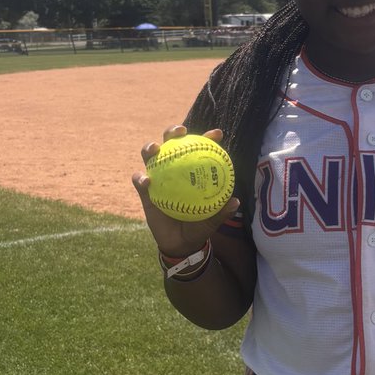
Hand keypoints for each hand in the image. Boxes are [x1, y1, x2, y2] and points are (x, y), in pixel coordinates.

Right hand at [132, 126, 239, 257]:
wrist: (180, 244)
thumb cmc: (198, 227)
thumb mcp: (211, 221)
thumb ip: (222, 212)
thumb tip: (235, 202)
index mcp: (193, 171)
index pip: (199, 149)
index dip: (208, 138)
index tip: (217, 134)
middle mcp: (174, 170)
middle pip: (171, 143)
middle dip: (173, 131)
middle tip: (180, 132)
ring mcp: (158, 178)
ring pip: (150, 155)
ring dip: (150, 147)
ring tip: (155, 149)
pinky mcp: (145, 191)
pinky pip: (139, 180)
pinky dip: (140, 178)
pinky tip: (145, 181)